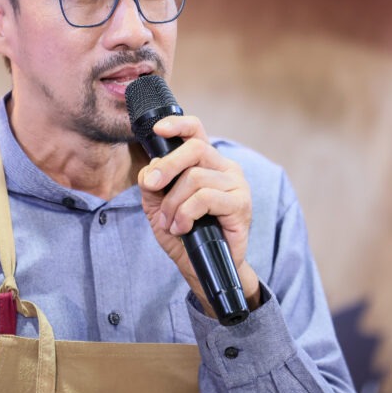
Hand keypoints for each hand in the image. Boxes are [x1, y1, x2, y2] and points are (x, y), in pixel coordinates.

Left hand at [137, 115, 260, 314]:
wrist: (202, 268)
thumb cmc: (184, 234)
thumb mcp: (157, 206)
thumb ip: (152, 183)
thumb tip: (150, 168)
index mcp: (207, 162)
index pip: (196, 131)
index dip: (177, 124)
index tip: (158, 130)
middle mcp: (225, 168)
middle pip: (194, 149)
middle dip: (167, 167)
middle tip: (151, 187)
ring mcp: (236, 185)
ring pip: (196, 177)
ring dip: (174, 203)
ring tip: (170, 222)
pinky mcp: (241, 204)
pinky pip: (205, 197)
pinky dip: (186, 213)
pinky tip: (183, 228)